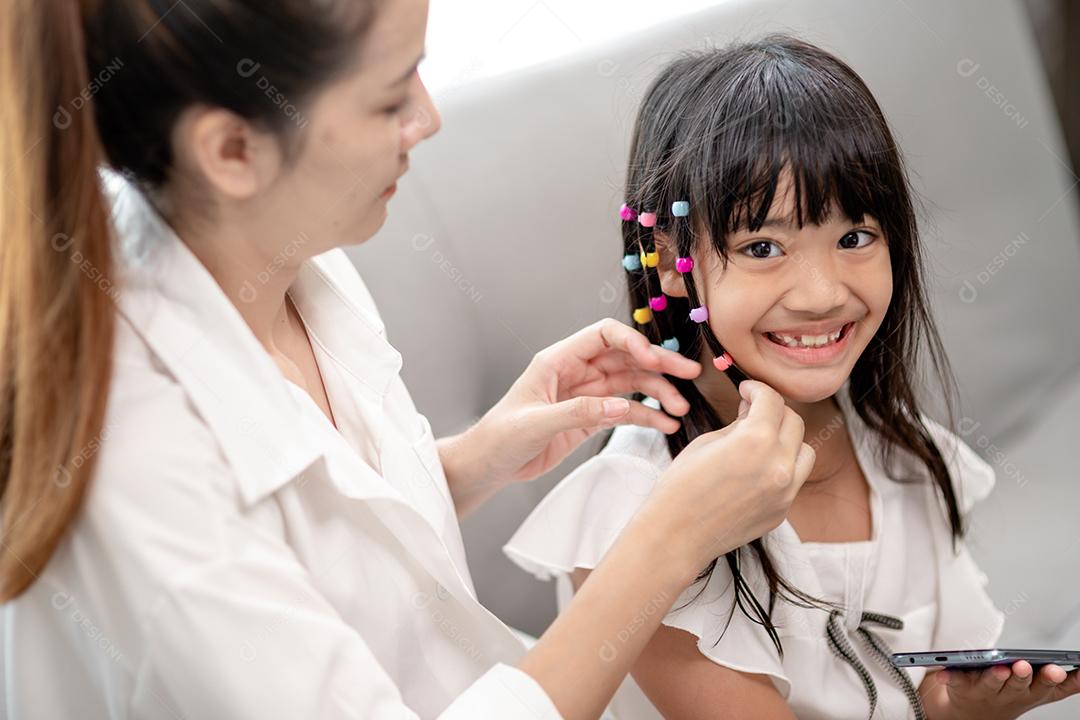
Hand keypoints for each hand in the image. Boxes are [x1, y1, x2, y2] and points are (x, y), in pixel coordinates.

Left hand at [442, 319, 700, 504]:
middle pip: (625, 358)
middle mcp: (577, 372)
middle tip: (689, 374)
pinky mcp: (591, 418)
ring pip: (631, 384)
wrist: (489, 465)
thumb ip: (578, 413)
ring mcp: (586, 395)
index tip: (653, 360)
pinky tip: (666, 424)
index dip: (632, 342)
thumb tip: (619, 406)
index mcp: (558, 360)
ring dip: (658, 393)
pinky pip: (626, 411)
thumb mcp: (536, 423)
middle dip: (658, 365)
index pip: (603, 336)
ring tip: (681, 407)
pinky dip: (648, 416)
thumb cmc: (500, 437)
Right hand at [629, 379, 814, 576]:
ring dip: (786, 440)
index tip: (748, 390)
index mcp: (755, 441)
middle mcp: (778, 465)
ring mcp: (785, 492)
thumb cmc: (681, 486)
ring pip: (804, 451)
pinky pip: (794, 479)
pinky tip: (755, 470)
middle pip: (794, 422)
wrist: (676, 535)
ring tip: (761, 442)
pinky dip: (781, 467)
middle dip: (774, 411)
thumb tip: (753, 412)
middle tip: (752, 411)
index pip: (772, 401)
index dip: (758, 389)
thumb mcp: (706, 443)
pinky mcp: (782, 511)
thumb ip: (738, 425)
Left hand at [920, 662, 1079, 719]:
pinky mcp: (961, 687)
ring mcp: (985, 692)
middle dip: (1021, 676)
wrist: (974, 714)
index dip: (1052, 679)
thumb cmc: (1011, 694)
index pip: (1046, 687)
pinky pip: (954, 680)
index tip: (1057, 669)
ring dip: (994, 676)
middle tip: (1023, 666)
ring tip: (997, 667)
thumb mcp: (1041, 691)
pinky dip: (948, 675)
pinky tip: (943, 670)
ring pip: (990, 683)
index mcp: (1031, 692)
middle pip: (1018, 685)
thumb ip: (1065, 682)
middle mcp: (1009, 694)